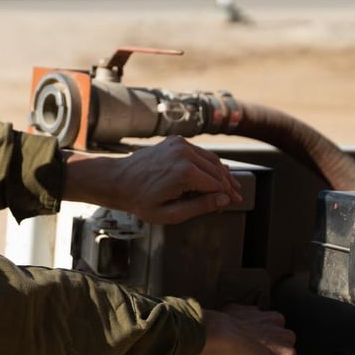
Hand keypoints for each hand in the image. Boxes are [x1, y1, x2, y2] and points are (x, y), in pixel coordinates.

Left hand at [62, 136, 242, 224]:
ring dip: (221, 172)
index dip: (227, 196)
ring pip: (211, 159)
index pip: (217, 185)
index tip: (233, 204)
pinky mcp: (175, 140)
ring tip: (230, 186)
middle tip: (236, 196)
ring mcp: (179, 144)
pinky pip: (199, 152)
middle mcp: (185, 153)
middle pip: (217, 170)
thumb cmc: (140, 201)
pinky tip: (214, 172)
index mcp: (185, 172)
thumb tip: (225, 199)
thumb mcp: (170, 214)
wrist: (117, 180)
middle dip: (228, 184)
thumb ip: (200, 207)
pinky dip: (208, 162)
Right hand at [198, 304, 296, 354]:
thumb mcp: (241, 313)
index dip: (266, 347)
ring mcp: (287, 354)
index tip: (255, 350)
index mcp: (276, 320)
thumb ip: (252, 318)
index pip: (280, 339)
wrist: (222, 333)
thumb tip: (244, 320)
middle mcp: (286, 335)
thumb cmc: (225, 324)